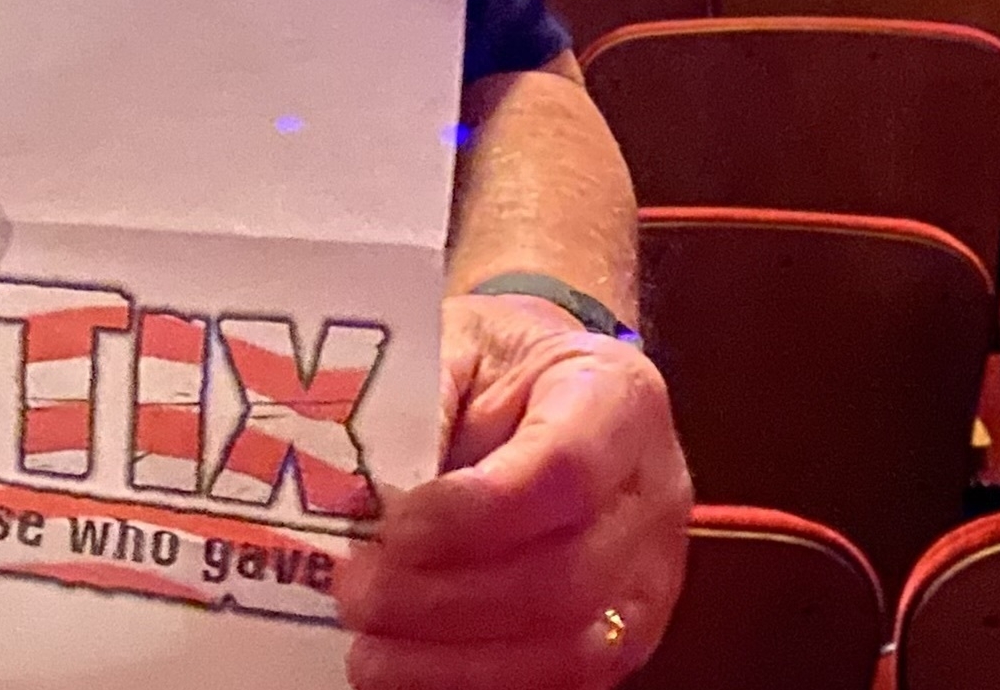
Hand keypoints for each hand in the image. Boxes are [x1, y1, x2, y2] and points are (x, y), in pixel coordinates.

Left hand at [338, 294, 688, 688]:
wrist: (536, 388)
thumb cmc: (488, 364)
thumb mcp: (450, 345)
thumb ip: (412, 404)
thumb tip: (347, 496)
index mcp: (618, 397)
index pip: (565, 470)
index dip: (472, 514)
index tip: (394, 527)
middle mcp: (652, 493)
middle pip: (566, 577)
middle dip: (445, 602)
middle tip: (355, 594)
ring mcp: (649, 577)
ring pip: (572, 653)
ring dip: (455, 665)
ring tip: (366, 654)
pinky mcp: (625, 638)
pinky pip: (561, 687)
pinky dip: (474, 688)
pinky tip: (405, 677)